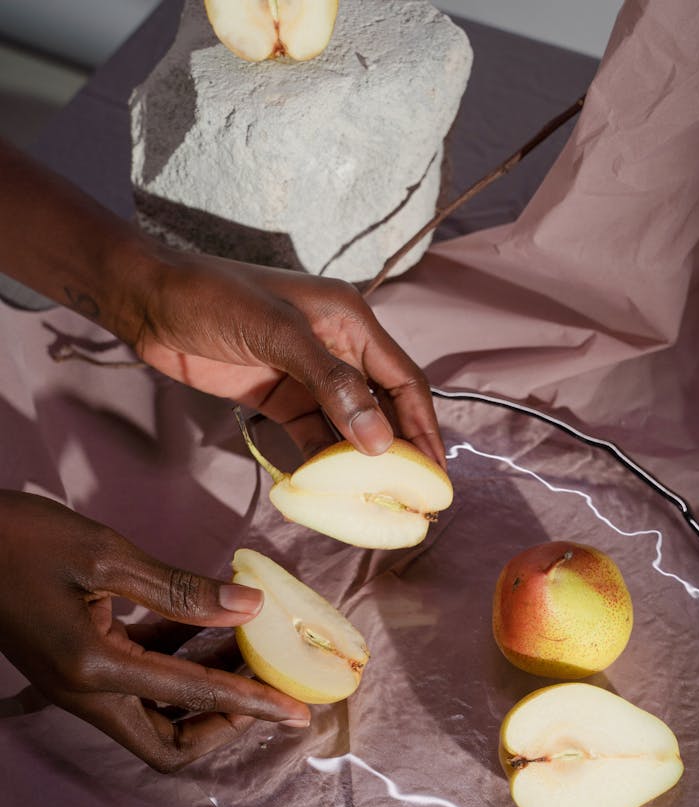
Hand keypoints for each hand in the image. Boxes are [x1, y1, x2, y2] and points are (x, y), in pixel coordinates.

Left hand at [0, 140, 442, 464]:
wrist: (150, 302)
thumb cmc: (216, 300)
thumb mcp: (278, 333)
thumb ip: (331, 384)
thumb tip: (380, 442)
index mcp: (351, 322)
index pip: (404, 380)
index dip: (424, 426)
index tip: (436, 473)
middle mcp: (339, 349)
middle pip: (384, 406)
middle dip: (401, 451)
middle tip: (416, 499)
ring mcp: (309, 376)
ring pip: (350, 426)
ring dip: (363, 463)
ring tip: (380, 504)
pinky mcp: (280, 398)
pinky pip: (313, 436)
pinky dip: (323, 462)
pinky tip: (333, 491)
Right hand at [0, 491, 309, 770]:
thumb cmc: (16, 539)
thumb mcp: (105, 556)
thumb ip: (181, 590)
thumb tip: (250, 608)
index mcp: (93, 671)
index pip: (192, 700)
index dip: (252, 706)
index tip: (298, 712)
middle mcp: (84, 693)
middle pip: (168, 742)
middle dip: (223, 719)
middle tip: (264, 682)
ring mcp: (76, 683)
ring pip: (154, 715)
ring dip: (203, 689)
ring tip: (249, 648)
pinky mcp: (74, 664)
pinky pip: (136, 681)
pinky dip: (175, 661)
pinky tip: (203, 623)